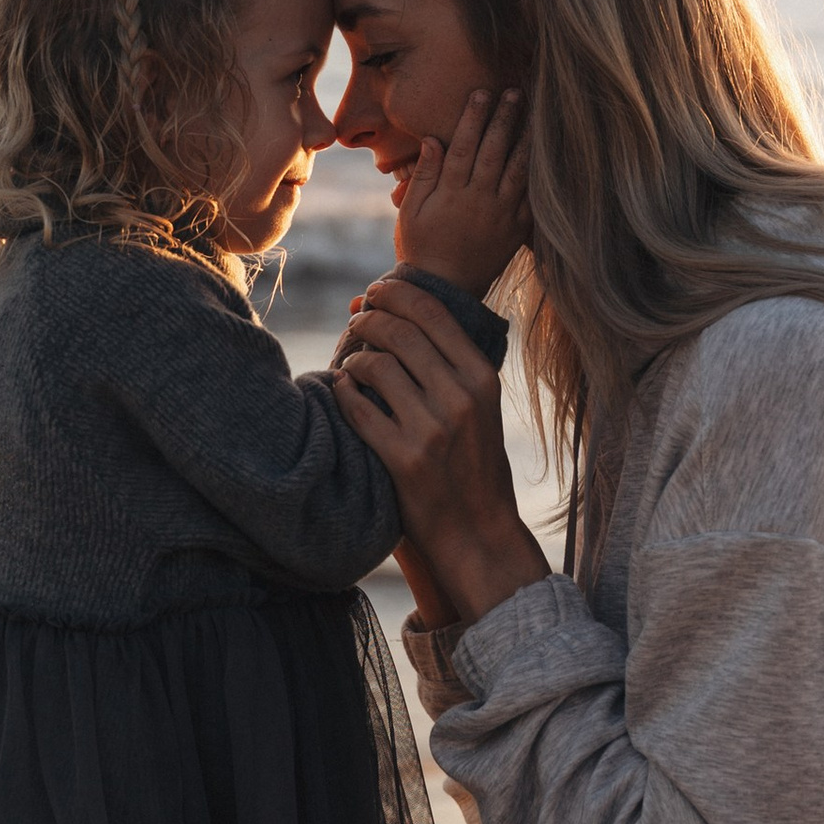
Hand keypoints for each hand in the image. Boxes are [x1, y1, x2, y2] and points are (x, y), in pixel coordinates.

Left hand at [334, 274, 549, 627]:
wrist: (479, 532)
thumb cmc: (473, 465)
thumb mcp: (478, 408)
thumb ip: (444, 362)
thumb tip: (382, 304)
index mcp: (482, 378)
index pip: (433, 312)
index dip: (397, 292)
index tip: (376, 291)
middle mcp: (461, 398)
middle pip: (399, 331)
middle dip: (367, 320)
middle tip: (354, 325)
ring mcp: (432, 429)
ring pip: (375, 365)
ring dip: (352, 357)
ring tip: (349, 363)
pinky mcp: (404, 458)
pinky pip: (357, 407)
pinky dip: (341, 391)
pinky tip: (340, 391)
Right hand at [392, 87, 528, 294]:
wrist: (445, 291)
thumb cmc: (421, 247)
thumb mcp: (411, 212)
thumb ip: (424, 175)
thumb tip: (433, 140)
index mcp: (451, 194)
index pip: (463, 147)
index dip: (473, 118)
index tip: (481, 93)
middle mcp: (479, 201)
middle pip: (494, 152)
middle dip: (504, 119)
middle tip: (513, 91)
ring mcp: (501, 215)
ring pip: (517, 170)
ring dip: (526, 139)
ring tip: (534, 113)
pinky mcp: (517, 229)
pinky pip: (531, 197)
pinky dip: (539, 174)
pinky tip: (546, 152)